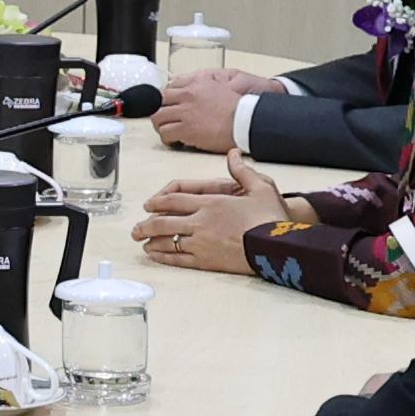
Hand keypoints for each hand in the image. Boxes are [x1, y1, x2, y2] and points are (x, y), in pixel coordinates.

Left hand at [136, 179, 273, 276]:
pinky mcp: (207, 261)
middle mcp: (201, 222)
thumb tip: (233, 153)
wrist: (279, 247)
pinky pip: (178, 259)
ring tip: (142, 243)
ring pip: (168, 241)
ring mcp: (201, 243)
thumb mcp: (260, 187)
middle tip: (135, 229)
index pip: (174, 200)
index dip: (158, 202)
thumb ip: (242, 170)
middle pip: (164, 222)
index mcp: (211, 202)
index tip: (148, 205)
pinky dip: (164, 257)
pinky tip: (156, 256)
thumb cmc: (271, 217)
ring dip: (152, 241)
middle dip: (146, 225)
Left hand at [157, 64, 276, 154]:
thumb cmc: (239, 107)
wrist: (246, 121)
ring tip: (167, 131)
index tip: (168, 105)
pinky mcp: (186, 130)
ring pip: (158, 117)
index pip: (169, 86)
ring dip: (160, 125)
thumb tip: (197, 83)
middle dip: (158, 110)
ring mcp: (185, 113)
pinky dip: (167, 138)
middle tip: (164, 118)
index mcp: (196, 84)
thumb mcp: (223, 84)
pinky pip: (166, 133)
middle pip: (158, 100)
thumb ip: (206, 83)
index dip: (166, 98)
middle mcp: (187, 96)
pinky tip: (173, 141)